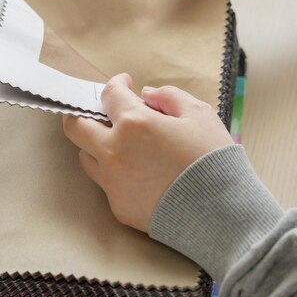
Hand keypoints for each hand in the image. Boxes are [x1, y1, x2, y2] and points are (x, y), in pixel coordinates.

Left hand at [63, 73, 233, 231]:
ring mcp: (113, 182)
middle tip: (100, 111)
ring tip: (122, 144)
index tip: (125, 83)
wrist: (221, 214)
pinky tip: (140, 174)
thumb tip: (146, 95)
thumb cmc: (213, 159)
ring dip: (98, 145)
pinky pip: (107, 184)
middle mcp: (114, 152)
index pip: (110, 94)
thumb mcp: (199, 115)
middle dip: (84, 113)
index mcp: (134, 123)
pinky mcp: (118, 206)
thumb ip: (169, 96)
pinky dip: (117, 173)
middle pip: (75, 127)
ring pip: (86, 157)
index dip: (117, 84)